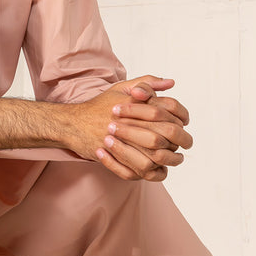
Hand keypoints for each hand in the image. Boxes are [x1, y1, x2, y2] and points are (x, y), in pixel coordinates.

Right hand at [65, 76, 192, 181]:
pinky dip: (147, 173)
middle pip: (163, 136)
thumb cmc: (99, 106)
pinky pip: (134, 171)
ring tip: (172, 160)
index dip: (180, 122)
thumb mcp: (122, 88)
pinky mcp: (111, 158)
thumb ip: (147, 82)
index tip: (183, 128)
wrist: (72, 123)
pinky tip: (155, 169)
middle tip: (183, 147)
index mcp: (134, 105)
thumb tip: (171, 83)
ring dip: (166, 161)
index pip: (167, 112)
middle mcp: (127, 123)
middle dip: (177, 143)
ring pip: (152, 158)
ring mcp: (118, 142)